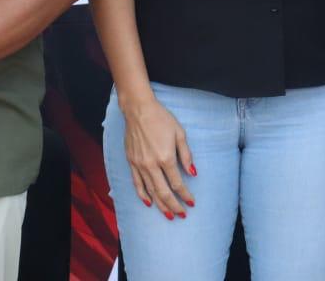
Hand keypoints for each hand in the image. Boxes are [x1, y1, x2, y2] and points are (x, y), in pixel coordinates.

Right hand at [121, 95, 195, 218]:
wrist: (139, 110)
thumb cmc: (161, 119)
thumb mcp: (179, 134)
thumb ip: (186, 155)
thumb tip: (193, 172)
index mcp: (166, 157)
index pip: (178, 183)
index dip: (185, 195)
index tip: (191, 203)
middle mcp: (152, 165)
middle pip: (164, 192)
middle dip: (174, 206)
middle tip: (182, 215)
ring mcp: (140, 165)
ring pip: (150, 191)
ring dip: (160, 205)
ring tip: (168, 215)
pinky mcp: (131, 162)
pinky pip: (137, 184)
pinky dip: (143, 195)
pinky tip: (149, 203)